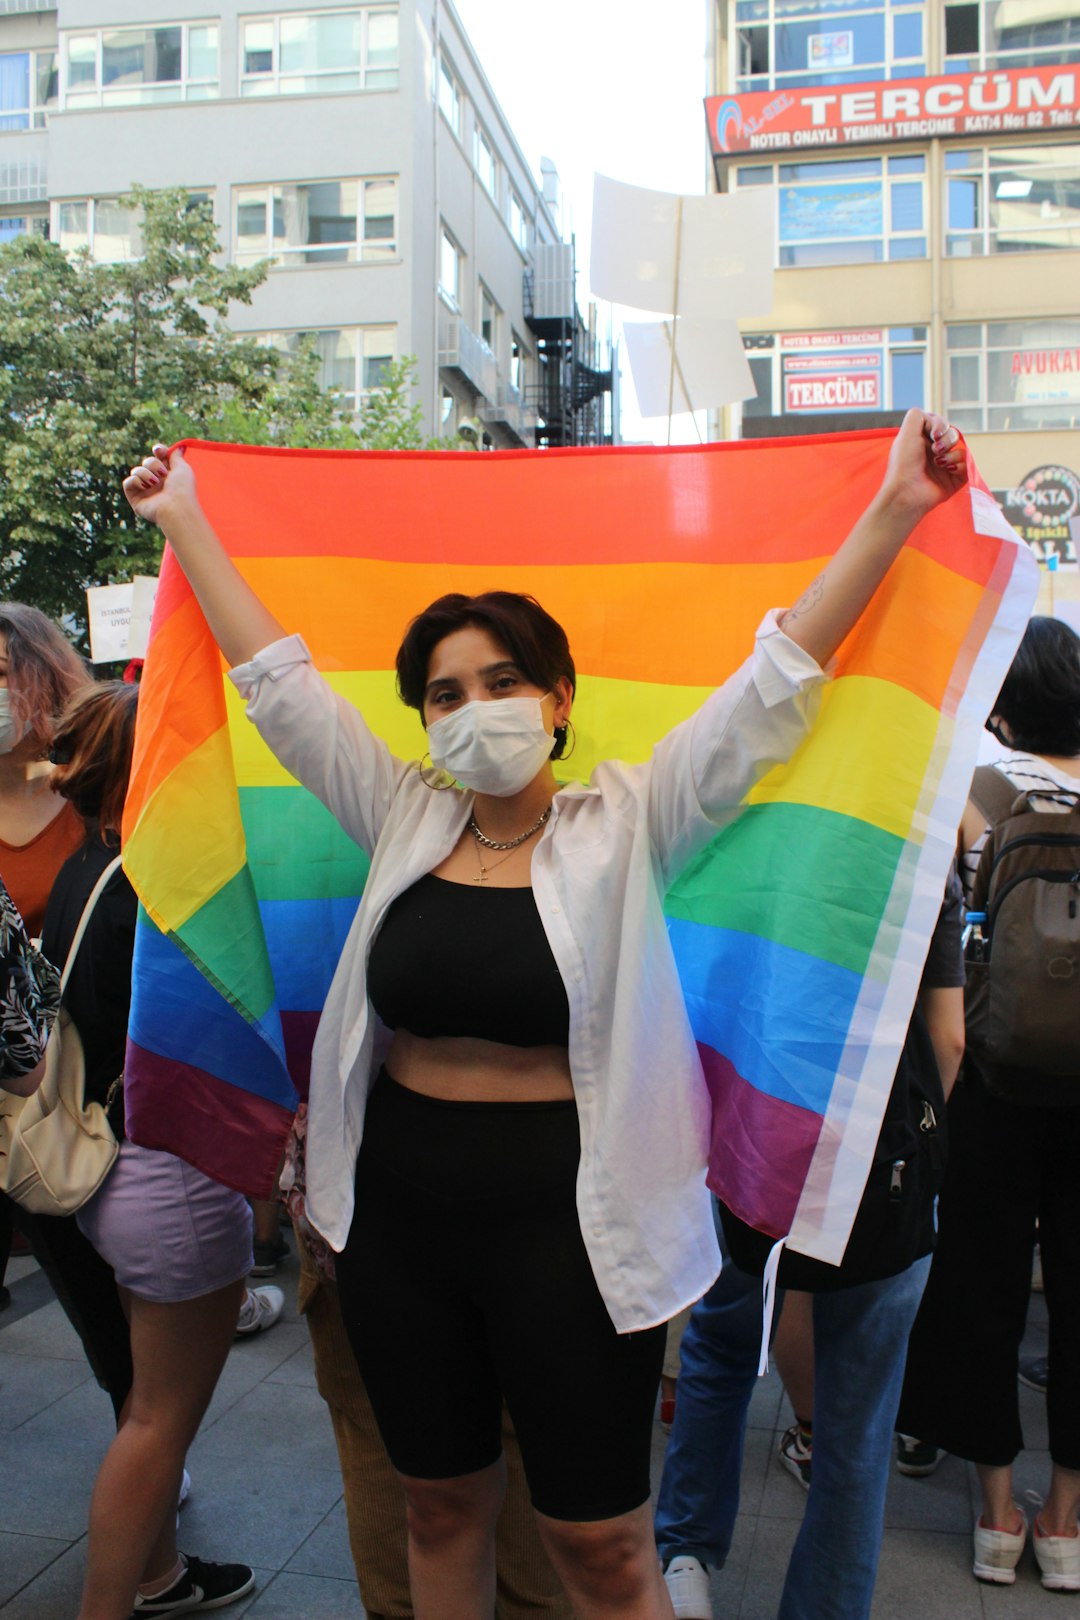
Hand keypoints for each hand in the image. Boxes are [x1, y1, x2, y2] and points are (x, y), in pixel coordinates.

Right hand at [123, 443, 196, 526]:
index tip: (159, 451)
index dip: (158, 451)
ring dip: (145, 473)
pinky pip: (128, 482)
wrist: (175, 507)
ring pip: (136, 471)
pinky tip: (145, 486)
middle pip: (147, 462)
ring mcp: (146, 490)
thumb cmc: (182, 489)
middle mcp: (157, 482)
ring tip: (154, 483)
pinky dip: (135, 481)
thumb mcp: (183, 468)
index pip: (159, 457)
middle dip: (152, 464)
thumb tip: (179, 447)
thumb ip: (176, 456)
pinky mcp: (136, 498)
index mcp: (168, 475)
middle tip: (162, 474)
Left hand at [878, 409, 966, 528]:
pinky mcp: (955, 479)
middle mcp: (934, 452)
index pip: (941, 424)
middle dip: (947, 440)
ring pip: (962, 449)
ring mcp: (945, 466)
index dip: (940, 426)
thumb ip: (917, 416)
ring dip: (952, 454)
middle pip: (954, 434)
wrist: (907, 493)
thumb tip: (933, 418)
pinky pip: (968, 465)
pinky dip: (960, 466)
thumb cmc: (903, 465)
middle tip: (936, 451)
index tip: (934, 435)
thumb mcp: (906, 433)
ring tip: (939, 463)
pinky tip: (948, 471)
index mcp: (923, 441)